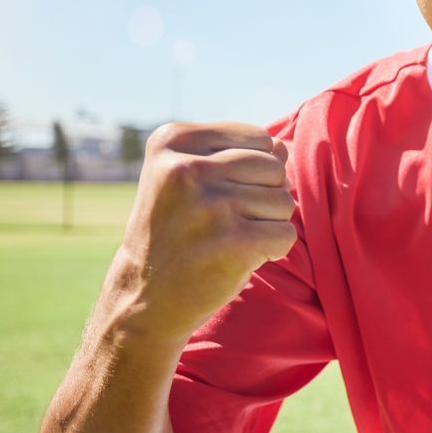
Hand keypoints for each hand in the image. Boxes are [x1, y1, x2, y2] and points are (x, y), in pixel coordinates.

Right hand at [118, 123, 297, 339]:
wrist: (144, 294)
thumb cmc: (177, 230)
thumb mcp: (188, 178)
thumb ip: (236, 154)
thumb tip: (284, 145)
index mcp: (172, 140)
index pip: (259, 138)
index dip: (254, 170)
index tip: (217, 195)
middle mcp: (187, 167)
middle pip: (275, 167)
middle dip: (265, 195)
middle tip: (228, 221)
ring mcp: (210, 204)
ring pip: (284, 200)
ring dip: (268, 224)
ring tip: (229, 238)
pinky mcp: (232, 241)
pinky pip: (286, 234)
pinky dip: (274, 250)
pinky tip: (240, 257)